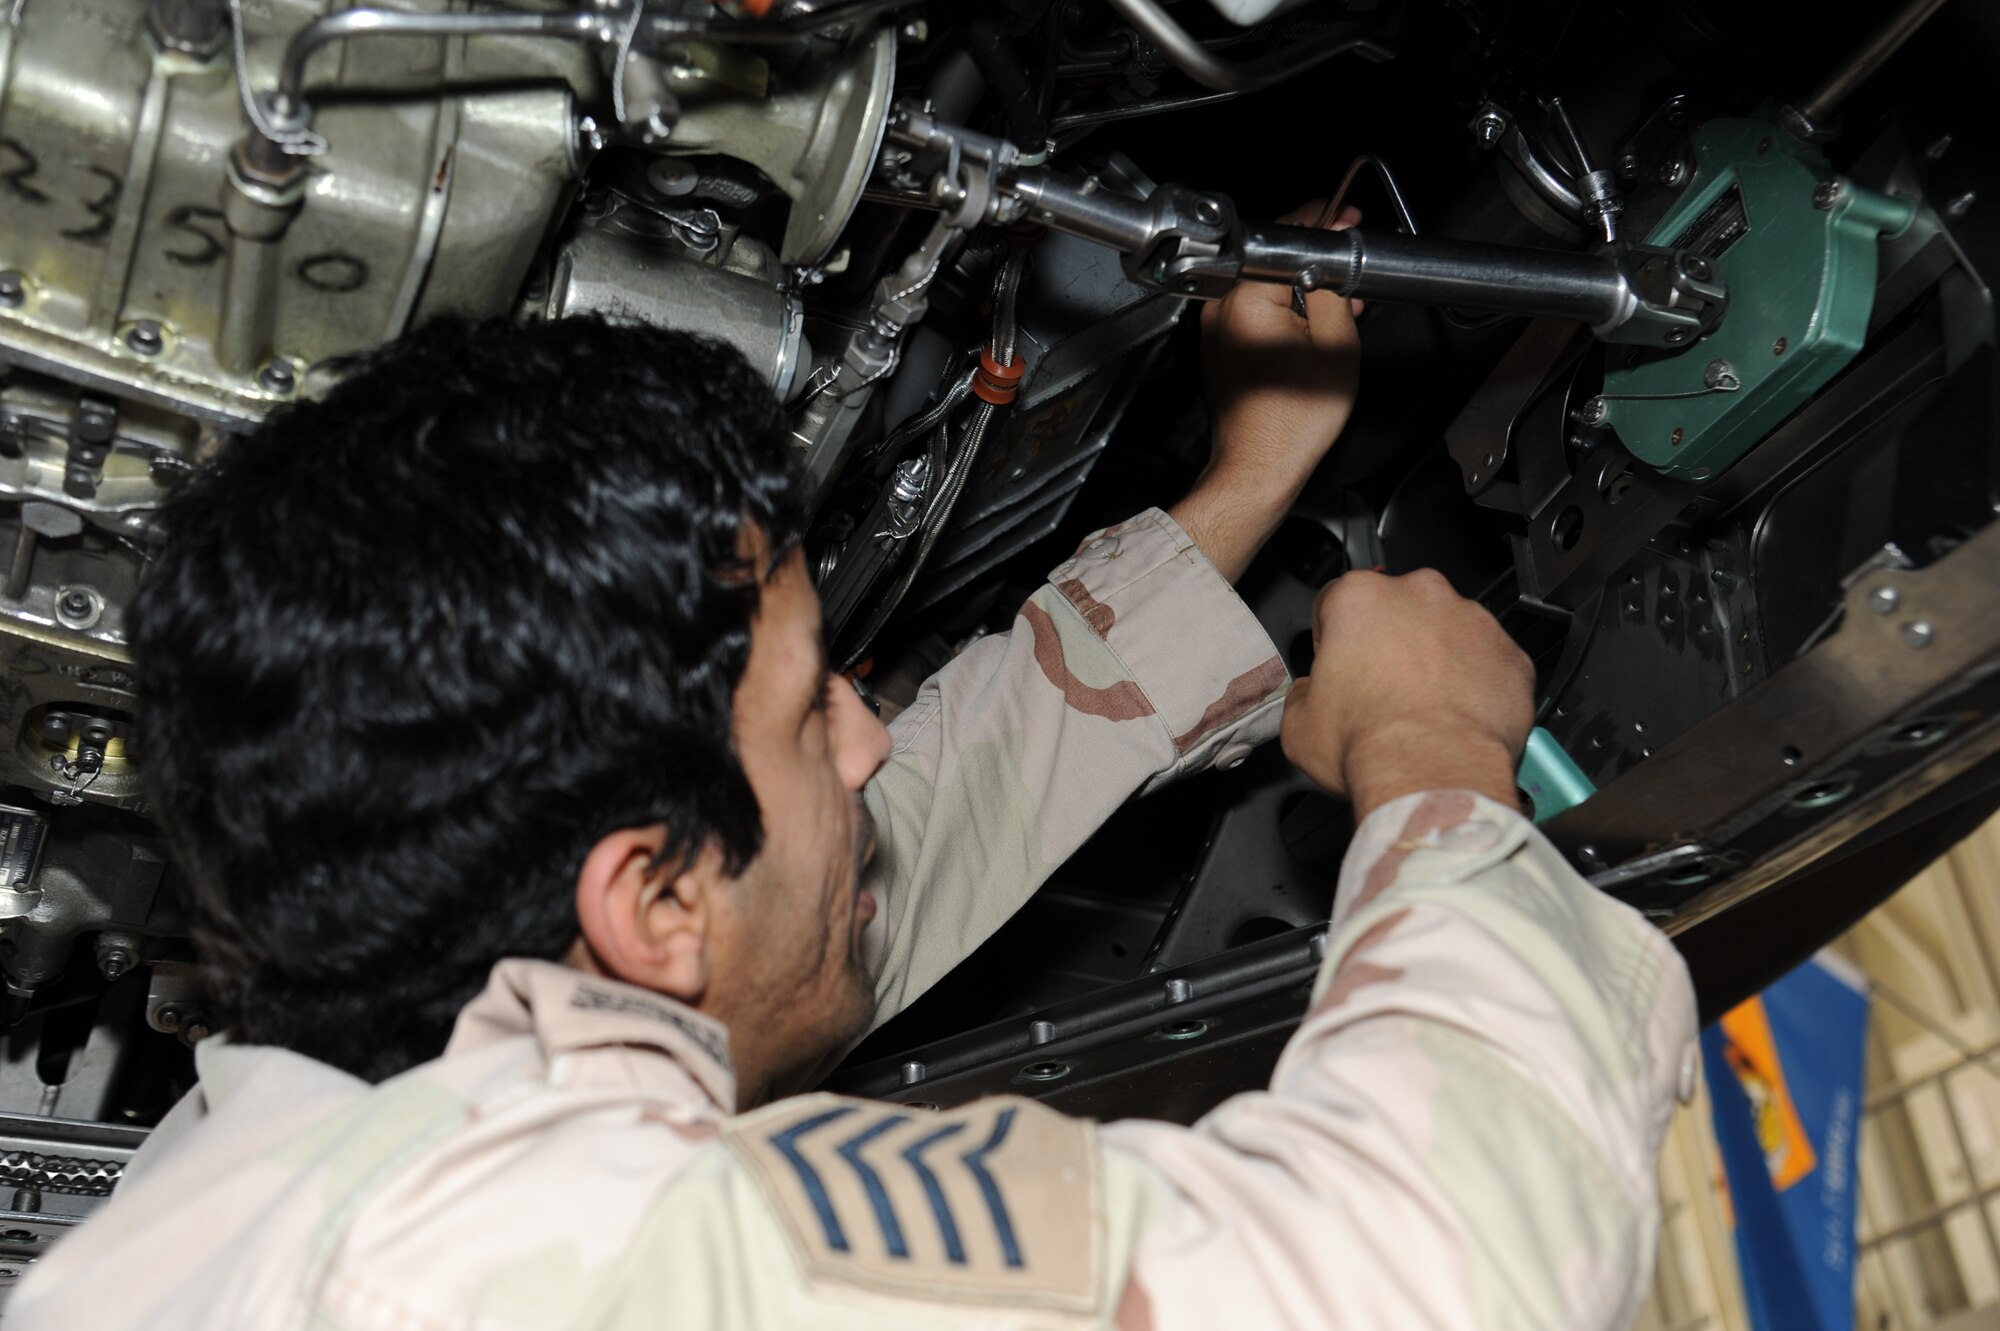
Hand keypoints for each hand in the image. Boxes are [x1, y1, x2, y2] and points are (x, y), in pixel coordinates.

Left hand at [1199, 200, 1362, 490]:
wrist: (1259, 468)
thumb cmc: (1291, 423)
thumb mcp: (1336, 343)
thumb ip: (1333, 287)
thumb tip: (1332, 255)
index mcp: (1245, 298)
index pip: (1288, 235)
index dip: (1326, 224)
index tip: (1348, 221)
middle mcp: (1221, 307)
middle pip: (1275, 258)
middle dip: (1317, 261)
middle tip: (1349, 274)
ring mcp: (1216, 326)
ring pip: (1268, 284)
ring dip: (1304, 289)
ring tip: (1337, 312)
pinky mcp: (1221, 344)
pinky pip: (1257, 311)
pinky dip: (1286, 311)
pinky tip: (1313, 329)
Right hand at [1280, 569, 1534, 823]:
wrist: (1433, 777)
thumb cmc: (1369, 746)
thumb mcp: (1298, 727)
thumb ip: (1300, 695)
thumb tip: (1307, 696)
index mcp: (1360, 599)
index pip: (1336, 603)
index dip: (1333, 640)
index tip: (1338, 668)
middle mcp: (1420, 596)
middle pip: (1398, 611)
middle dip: (1390, 644)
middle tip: (1381, 693)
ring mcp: (1472, 621)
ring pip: (1448, 632)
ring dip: (1436, 661)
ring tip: (1422, 711)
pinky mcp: (1510, 655)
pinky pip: (1490, 663)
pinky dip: (1477, 684)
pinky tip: (1457, 718)